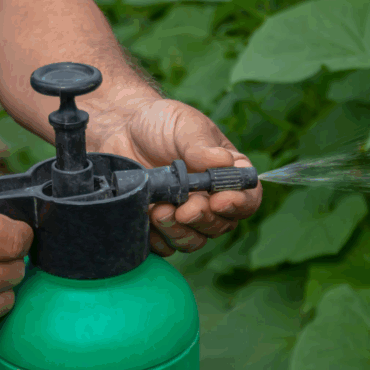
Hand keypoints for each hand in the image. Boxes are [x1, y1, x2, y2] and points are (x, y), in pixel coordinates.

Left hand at [92, 98, 262, 255]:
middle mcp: (211, 199)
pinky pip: (166, 246)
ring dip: (179, 231)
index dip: (238, 204)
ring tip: (158, 211)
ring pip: (194, 240)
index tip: (219, 200)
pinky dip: (158, 239)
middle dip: (203, 218)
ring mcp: (185, 215)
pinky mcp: (160, 226)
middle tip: (184, 208)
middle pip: (221, 224)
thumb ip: (201, 146)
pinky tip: (146, 219)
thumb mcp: (185, 126)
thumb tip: (222, 162)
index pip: (248, 197)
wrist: (121, 130)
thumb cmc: (161, 124)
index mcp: (228, 174)